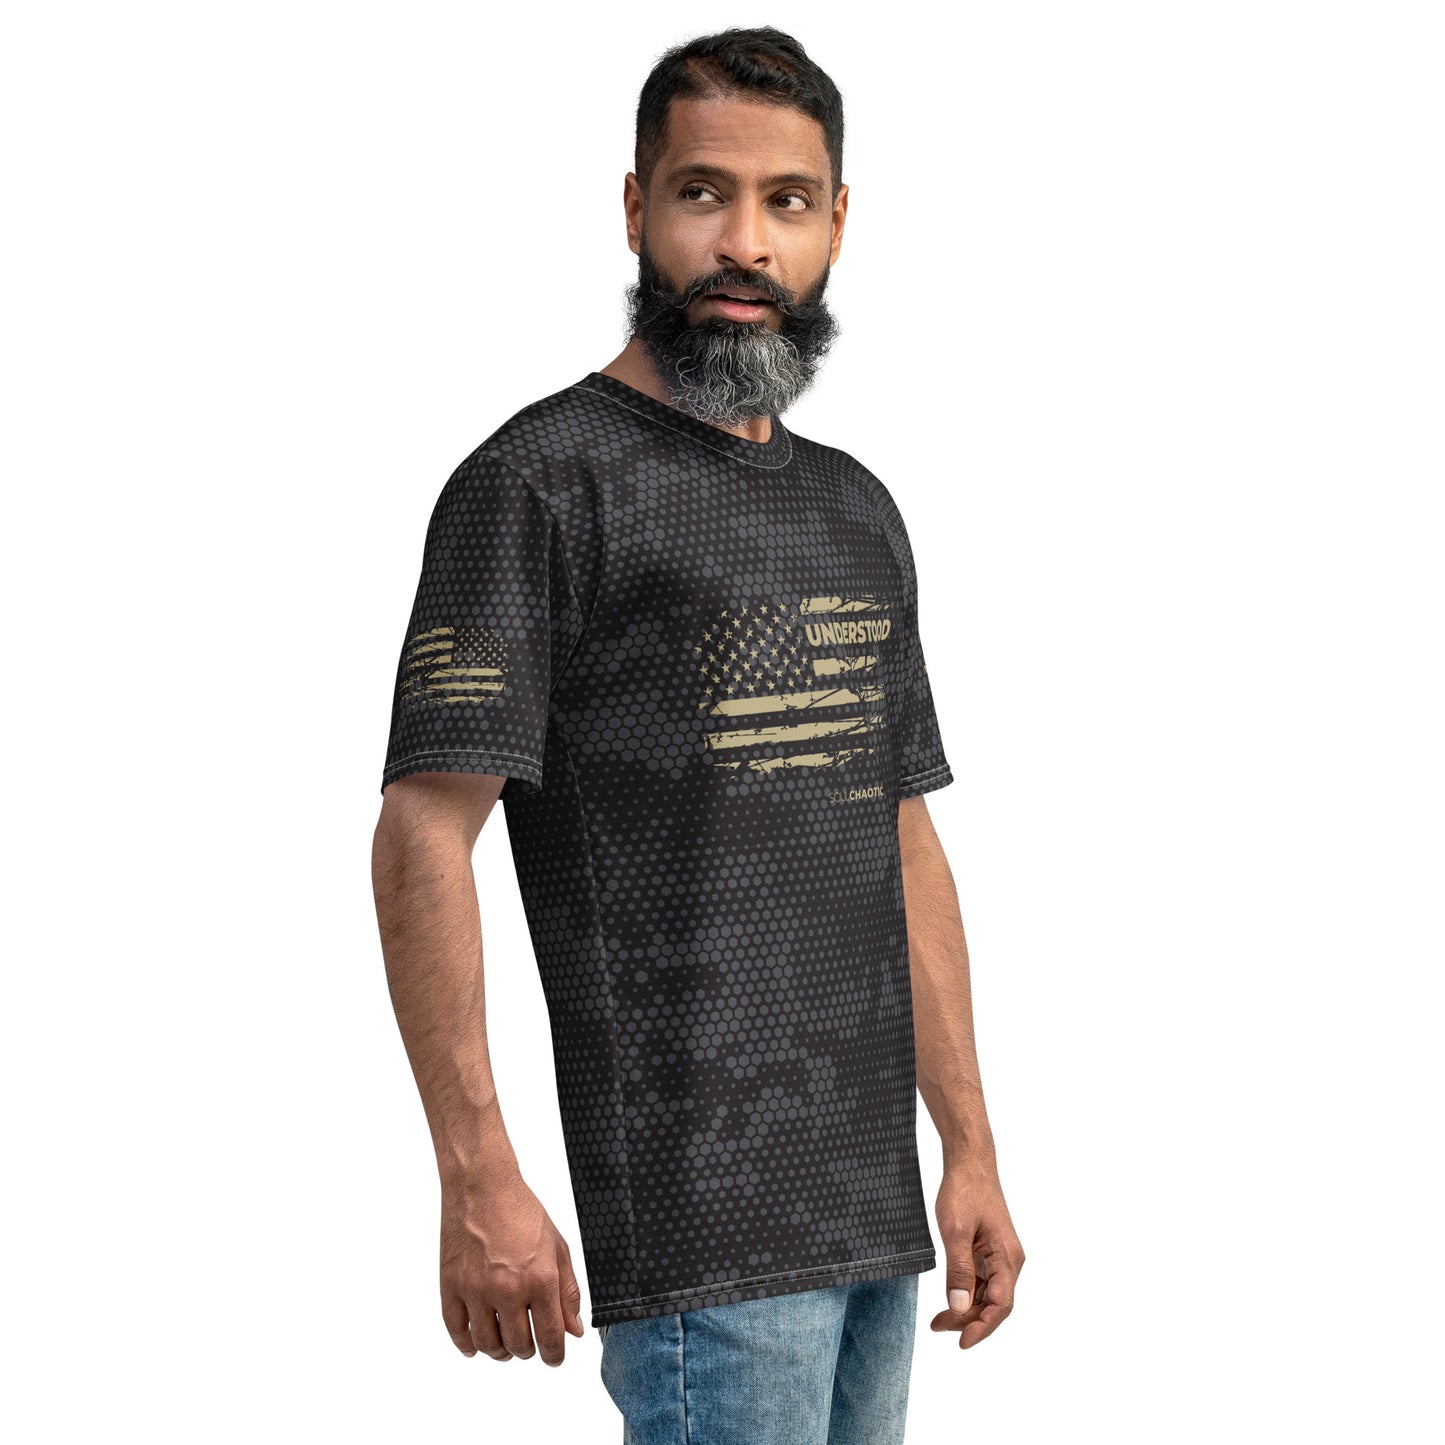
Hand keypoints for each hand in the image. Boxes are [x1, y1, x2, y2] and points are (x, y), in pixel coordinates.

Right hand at [439, 1173, 584, 1365]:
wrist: (483, 1186)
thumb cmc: (522, 1211)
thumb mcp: (557, 1247)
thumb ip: (568, 1292)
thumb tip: (573, 1330)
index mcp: (539, 1279)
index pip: (550, 1337)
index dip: (555, 1355)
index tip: (554, 1358)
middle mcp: (507, 1289)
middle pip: (518, 1346)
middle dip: (528, 1350)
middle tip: (530, 1342)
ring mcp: (476, 1289)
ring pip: (488, 1344)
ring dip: (500, 1351)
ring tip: (506, 1344)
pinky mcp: (451, 1286)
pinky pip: (457, 1330)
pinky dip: (467, 1344)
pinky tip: (476, 1344)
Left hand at [929, 1153, 1024, 1348]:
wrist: (969, 1163)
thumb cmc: (965, 1191)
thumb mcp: (956, 1230)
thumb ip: (959, 1269)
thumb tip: (959, 1307)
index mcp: (1007, 1257)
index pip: (1001, 1304)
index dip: (982, 1326)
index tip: (962, 1342)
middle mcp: (1008, 1261)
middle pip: (994, 1304)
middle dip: (969, 1321)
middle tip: (938, 1327)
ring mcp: (999, 1256)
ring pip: (987, 1295)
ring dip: (966, 1310)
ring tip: (938, 1321)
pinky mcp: (988, 1251)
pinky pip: (981, 1281)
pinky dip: (965, 1294)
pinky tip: (948, 1300)